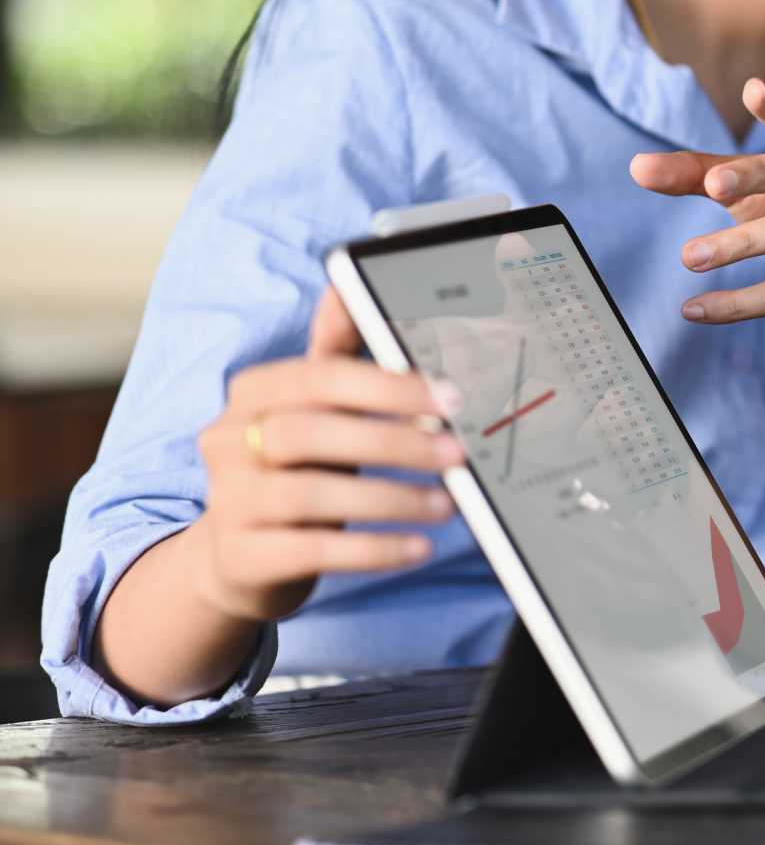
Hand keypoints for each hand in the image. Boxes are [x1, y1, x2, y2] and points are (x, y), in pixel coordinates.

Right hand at [190, 287, 463, 620]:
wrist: (239, 559)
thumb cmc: (294, 469)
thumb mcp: (311, 413)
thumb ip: (332, 357)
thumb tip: (346, 285)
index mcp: (252, 393)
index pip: (318, 378)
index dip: (387, 386)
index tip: (450, 398)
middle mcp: (228, 442)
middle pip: (309, 434)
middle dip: (393, 441)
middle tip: (457, 452)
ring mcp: (228, 502)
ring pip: (309, 496)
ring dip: (390, 499)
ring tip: (446, 504)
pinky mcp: (242, 558)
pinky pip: (312, 552)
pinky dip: (374, 551)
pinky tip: (418, 547)